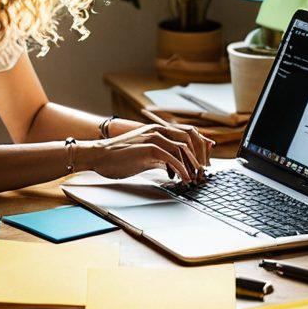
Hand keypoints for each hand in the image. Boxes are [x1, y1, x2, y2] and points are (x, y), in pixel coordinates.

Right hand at [80, 123, 214, 182]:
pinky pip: (172, 157)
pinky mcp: (148, 147)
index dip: (201, 143)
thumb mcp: (145, 156)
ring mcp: (153, 137)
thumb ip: (161, 157)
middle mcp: (158, 131)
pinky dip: (182, 169)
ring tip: (195, 178)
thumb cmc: (118, 157)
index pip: (188, 132)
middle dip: (200, 156)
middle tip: (203, 173)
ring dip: (193, 164)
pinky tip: (184, 178)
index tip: (209, 156)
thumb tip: (177, 166)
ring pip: (183, 147)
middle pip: (190, 138)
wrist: (98, 155)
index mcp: (158, 130)